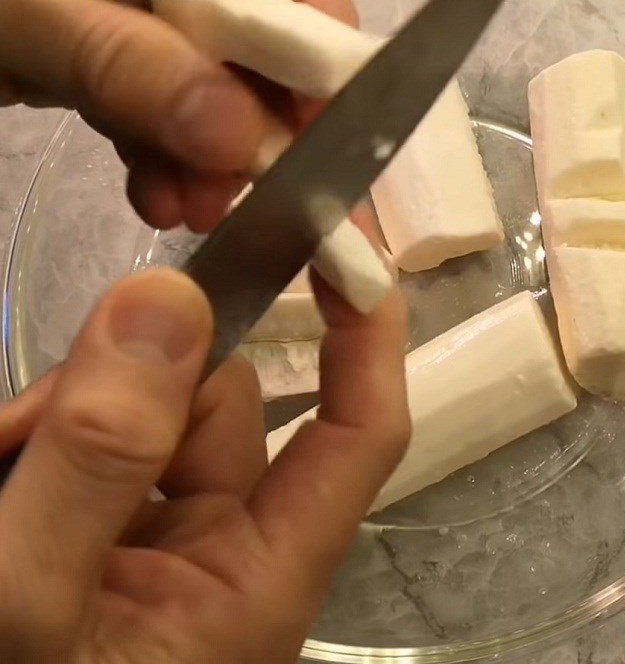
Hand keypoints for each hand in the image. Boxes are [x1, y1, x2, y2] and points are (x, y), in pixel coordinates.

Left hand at [0, 0, 356, 232]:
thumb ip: (119, 61)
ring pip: (198, 75)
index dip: (317, 17)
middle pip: (246, 17)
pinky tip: (159, 200)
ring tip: (199, 210)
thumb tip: (237, 138)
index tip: (331, 112)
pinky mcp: (82, 45)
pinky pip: (145, 101)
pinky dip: (157, 154)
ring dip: (206, 150)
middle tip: (266, 186)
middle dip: (256, 109)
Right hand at [0, 269, 408, 662]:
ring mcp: (165, 531)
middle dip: (140, 381)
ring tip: (2, 452)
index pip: (359, 436)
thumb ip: (100, 454)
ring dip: (73, 407)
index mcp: (259, 582)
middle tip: (39, 418)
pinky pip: (102, 431)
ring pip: (155, 405)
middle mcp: (227, 548)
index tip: (346, 246)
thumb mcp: (34, 598)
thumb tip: (166, 300)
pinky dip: (46, 430)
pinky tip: (3, 457)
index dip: (367, 336)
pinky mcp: (111, 520)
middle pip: (227, 401)